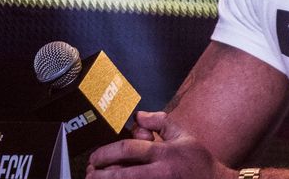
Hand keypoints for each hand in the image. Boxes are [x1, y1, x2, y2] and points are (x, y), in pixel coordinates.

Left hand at [87, 111, 236, 178]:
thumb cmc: (198, 162)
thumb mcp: (182, 135)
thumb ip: (160, 122)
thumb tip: (139, 117)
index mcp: (164, 153)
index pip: (129, 149)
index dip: (106, 153)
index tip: (95, 157)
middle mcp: (160, 172)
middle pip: (121, 174)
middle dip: (100, 174)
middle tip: (90, 173)